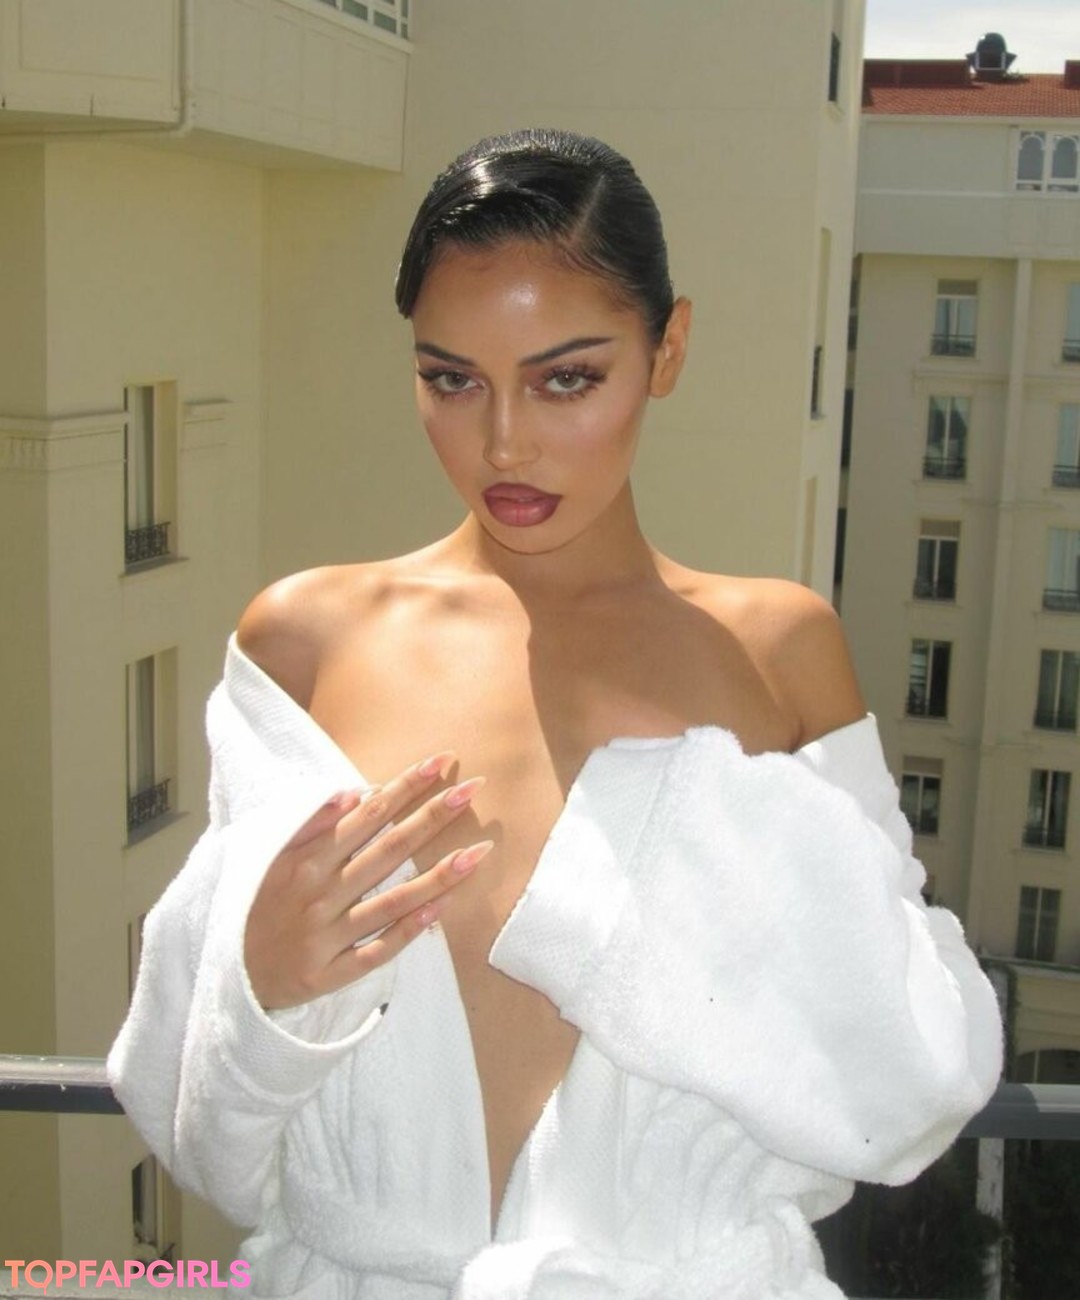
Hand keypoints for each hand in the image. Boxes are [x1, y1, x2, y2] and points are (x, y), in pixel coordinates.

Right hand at [244, 754, 489, 1009]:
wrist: (228, 975)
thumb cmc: (257, 908)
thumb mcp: (271, 858)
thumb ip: (311, 825)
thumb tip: (353, 794)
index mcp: (306, 860)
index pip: (368, 815)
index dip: (406, 786)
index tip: (442, 761)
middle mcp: (321, 894)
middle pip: (388, 849)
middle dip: (432, 816)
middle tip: (472, 790)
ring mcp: (328, 935)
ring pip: (392, 901)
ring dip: (438, 875)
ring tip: (479, 852)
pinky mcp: (331, 973)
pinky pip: (378, 951)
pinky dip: (409, 930)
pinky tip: (442, 910)